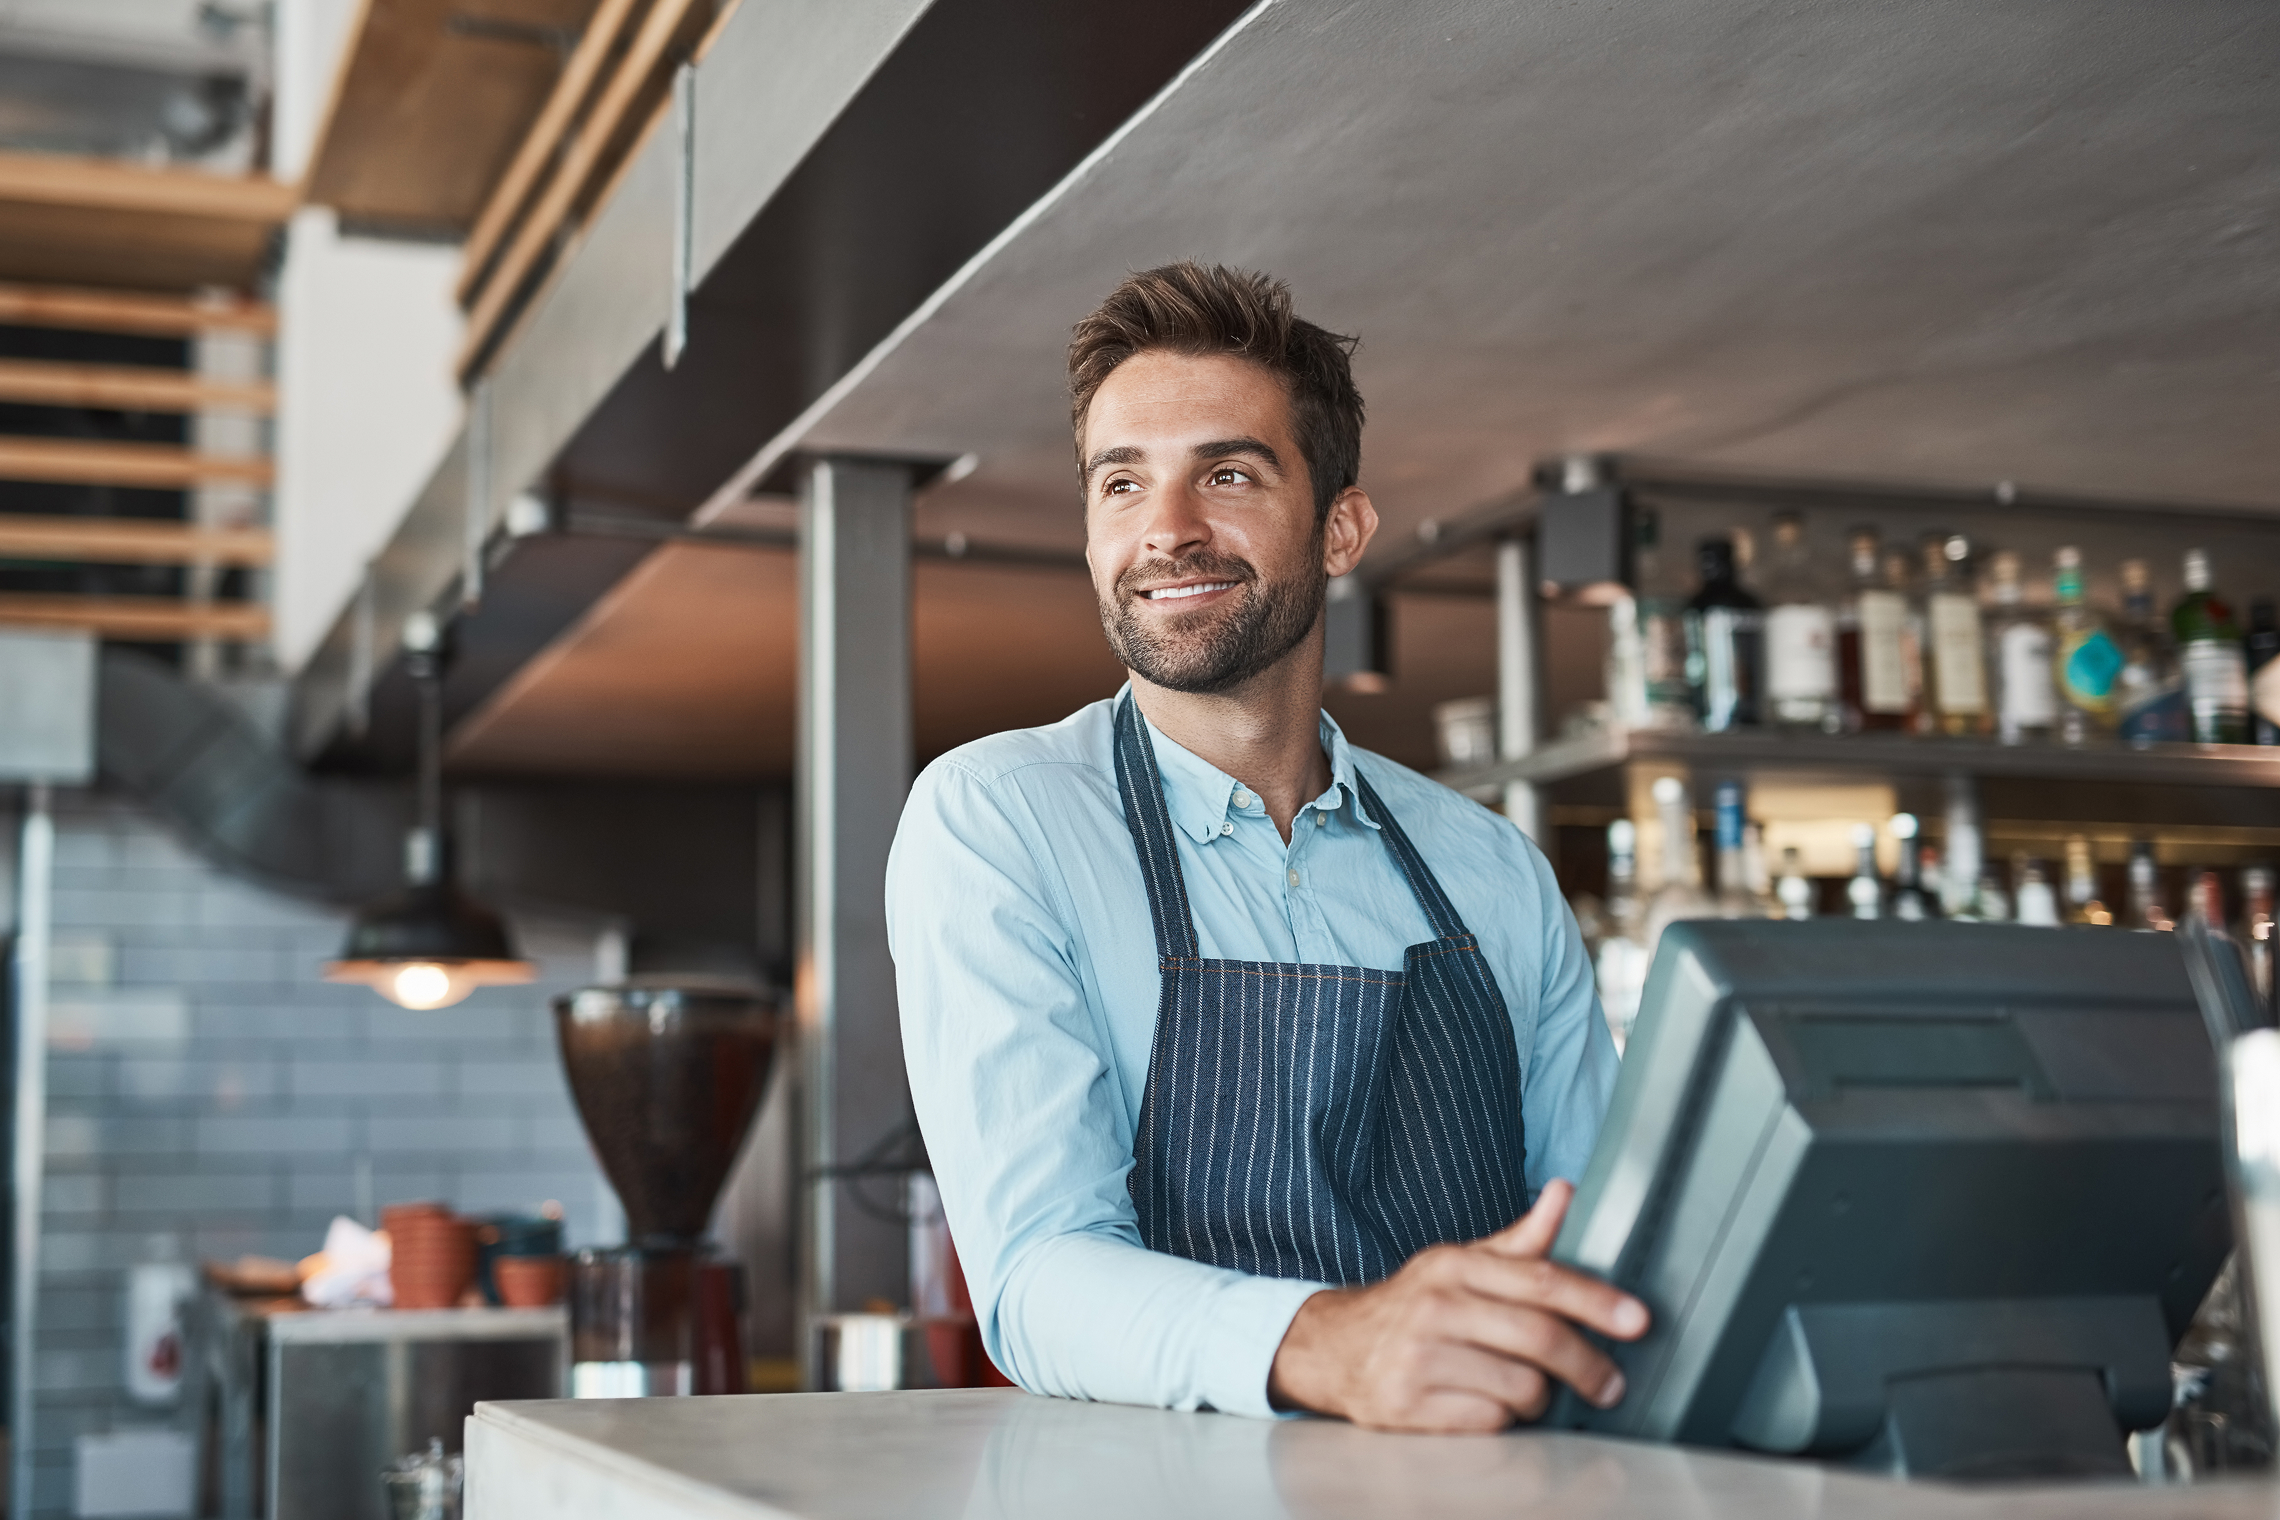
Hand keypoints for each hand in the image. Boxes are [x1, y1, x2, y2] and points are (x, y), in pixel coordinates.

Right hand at [1265, 1180, 1649, 1432]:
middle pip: (1538, 1337)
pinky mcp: (1409, 1405)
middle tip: (1609, 1385)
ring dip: (1537, 1398)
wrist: (1334, 1348)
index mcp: (1454, 1265)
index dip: (1596, 1301)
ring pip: (1521, 1387)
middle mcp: (1435, 1306)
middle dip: (1586, 1366)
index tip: (1637, 1321)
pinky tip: (1488, 1405)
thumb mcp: (1460, 1265)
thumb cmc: (1413, 1307)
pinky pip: (1489, 1421)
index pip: (1540, 1280)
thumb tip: (1564, 1192)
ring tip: (1526, 1391)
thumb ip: (1519, 1240)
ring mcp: (1420, 1357)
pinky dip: (1501, 1419)